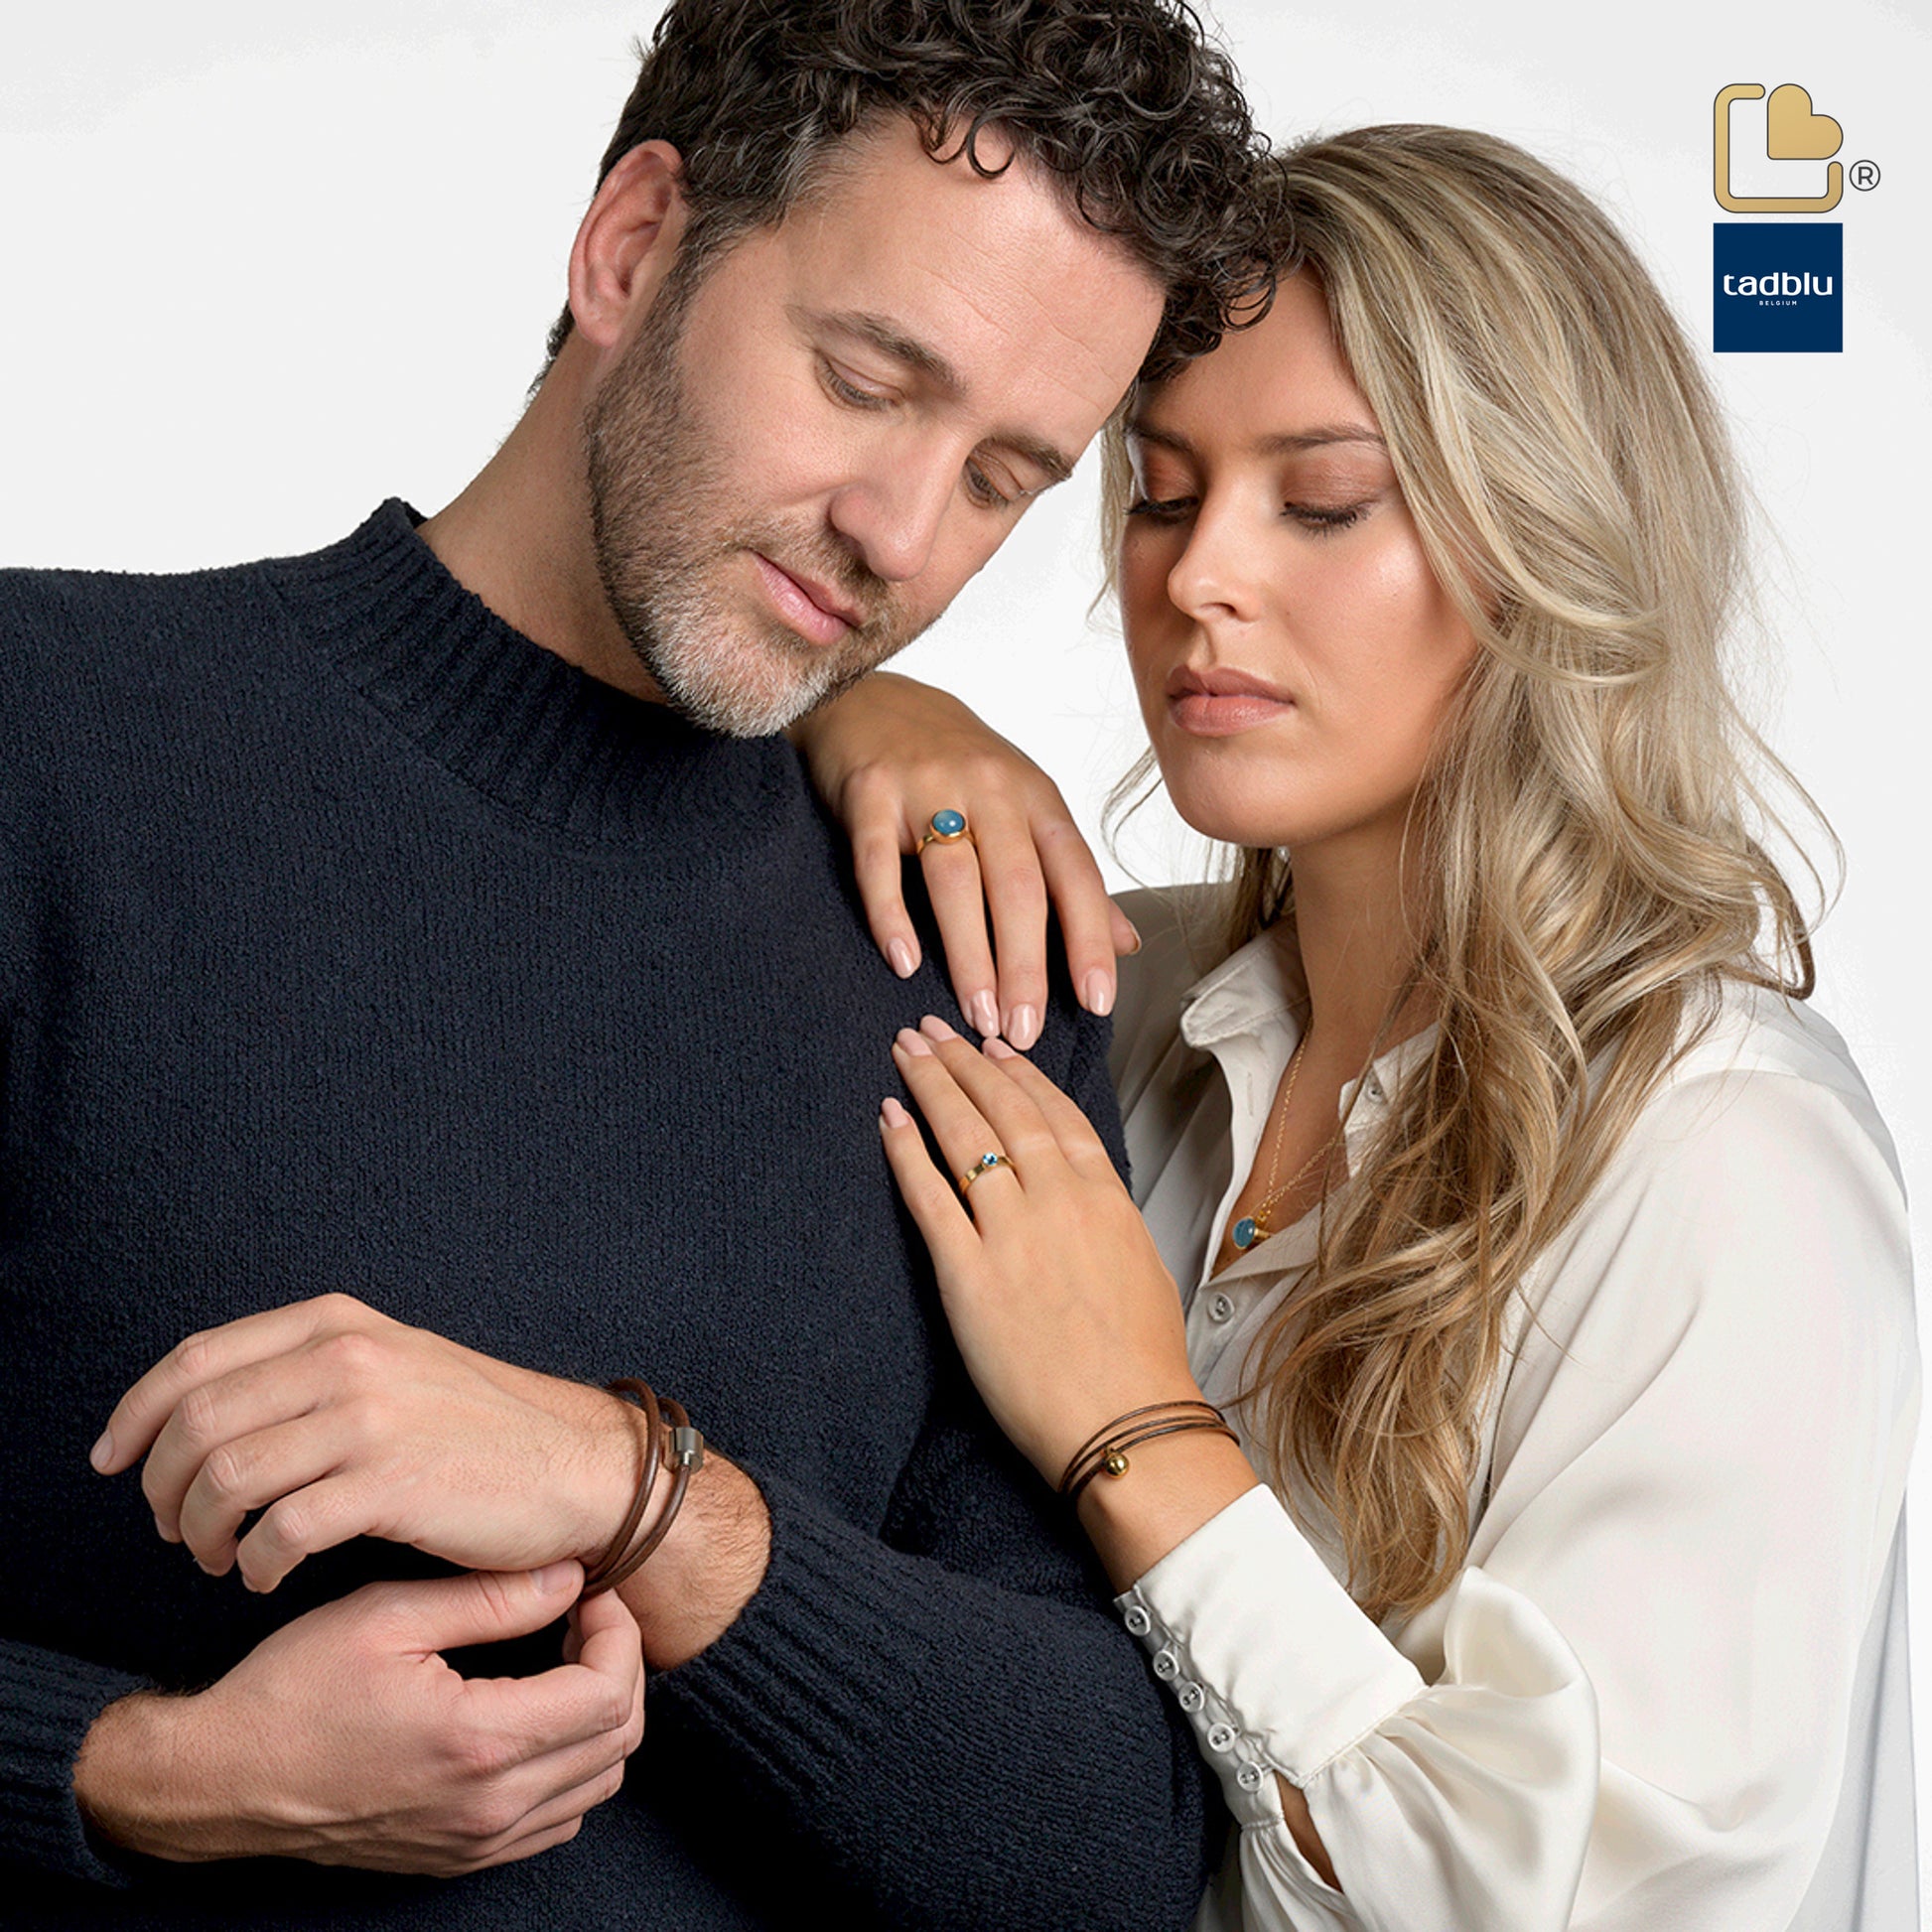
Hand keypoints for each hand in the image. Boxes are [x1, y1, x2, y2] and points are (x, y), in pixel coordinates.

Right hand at [74, 1562, 645, 1873]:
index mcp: (477, 1743)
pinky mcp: (458, 1858)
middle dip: (620, 1667)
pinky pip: (557, 1819)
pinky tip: (537, 1712)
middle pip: (618, 1742)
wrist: (219, 1780)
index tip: (591, 1592)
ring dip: (601, 1718)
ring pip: (598, 1785)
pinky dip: (573, 1765)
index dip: (619, 1633)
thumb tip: (569, 1576)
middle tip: (585, 1616)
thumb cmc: (292, 1689)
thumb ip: (488, 1597)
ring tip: (565, 1656)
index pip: (608, 1694)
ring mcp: (475, 1843)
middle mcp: (487, 1807)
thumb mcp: (386, 1616)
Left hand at [92, 1293, 639, 1590]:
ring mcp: (371, 1419)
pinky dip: (256, 1565)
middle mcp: (350, 1359)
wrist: (577, 1467)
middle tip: (174, 1531)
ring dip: (200, 1535)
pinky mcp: (392, 1484)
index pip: (196, 1361)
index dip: (134, 1416)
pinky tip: (269, 1577)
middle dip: (161, 1489)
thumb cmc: (481, 1429)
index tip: (112, 1460)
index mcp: (339, 1324)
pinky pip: (280, 1532)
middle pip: (197, 1424)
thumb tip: (207, 1409)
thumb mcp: (395, 1364)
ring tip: (219, 1560)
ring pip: (226, 1480)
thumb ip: (310, 1369)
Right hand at [790, 672, 1137, 1046]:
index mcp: (1036, 797)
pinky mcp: (870, 792)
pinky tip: (904, 961)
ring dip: (969, 953)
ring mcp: (927, 786)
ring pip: (955, 879)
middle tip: (1023, 1029)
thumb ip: (1069, 877)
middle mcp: (989, 788)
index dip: (1090, 938)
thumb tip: (1126, 942)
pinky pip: (880, 861)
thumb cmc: (958, 766)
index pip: (1075, 874)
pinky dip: (890, 914)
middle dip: (1025, 965)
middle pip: (1017, 885)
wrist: (874, 698)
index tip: (1098, 1000)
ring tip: (976, 1014)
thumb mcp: (1025, 807)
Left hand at [879, 1016, 1198, 1481]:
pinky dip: (905, 1150)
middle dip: (963, 1063)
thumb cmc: (1140, 1363)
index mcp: (1105, 1197)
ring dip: (930, 1086)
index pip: (1055, 1114)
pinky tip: (888, 1118)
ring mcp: (1011, 1232)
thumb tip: (1082, 1196)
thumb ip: (1106, 1219)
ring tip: (905, 1052)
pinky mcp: (968, 1272)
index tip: (994, 1048)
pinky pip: (929, 1195)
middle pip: (1003, 1110)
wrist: (1127, 1424)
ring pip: (965, 1136)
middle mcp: (1058, 1200)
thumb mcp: (1141, 1266)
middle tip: (931, 1030)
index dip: (1019, 1075)